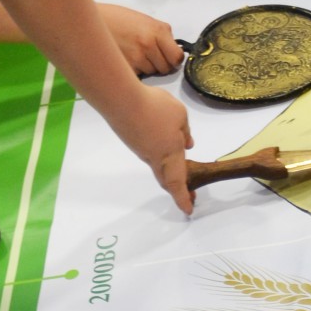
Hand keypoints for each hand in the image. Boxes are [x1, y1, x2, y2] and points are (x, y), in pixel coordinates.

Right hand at [98, 2, 183, 74]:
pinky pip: (138, 77)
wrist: (92, 21)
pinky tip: (125, 60)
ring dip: (146, 68)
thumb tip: (173, 51)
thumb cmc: (116, 19)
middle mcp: (149, 45)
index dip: (173, 60)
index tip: (169, 58)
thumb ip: (161, 36)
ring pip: (151, 73)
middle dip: (159, 64)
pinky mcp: (126, 68)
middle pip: (165, 69)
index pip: (177, 58)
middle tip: (147, 55)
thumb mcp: (145, 21)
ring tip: (133, 54)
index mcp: (157, 31)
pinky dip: (134, 72)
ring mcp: (137, 58)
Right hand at [119, 84, 192, 212]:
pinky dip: (160, 154)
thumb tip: (188, 144)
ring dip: (170, 171)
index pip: (178, 183)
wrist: (121, 100)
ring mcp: (141, 150)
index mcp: (170, 155)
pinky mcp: (132, 140)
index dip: (183, 198)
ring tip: (182, 168)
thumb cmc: (155, 108)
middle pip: (166, 180)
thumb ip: (185, 131)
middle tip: (190, 194)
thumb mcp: (179, 115)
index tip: (189, 210)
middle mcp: (154, 158)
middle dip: (178, 190)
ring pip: (158, 166)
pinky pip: (150, 152)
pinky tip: (164, 142)